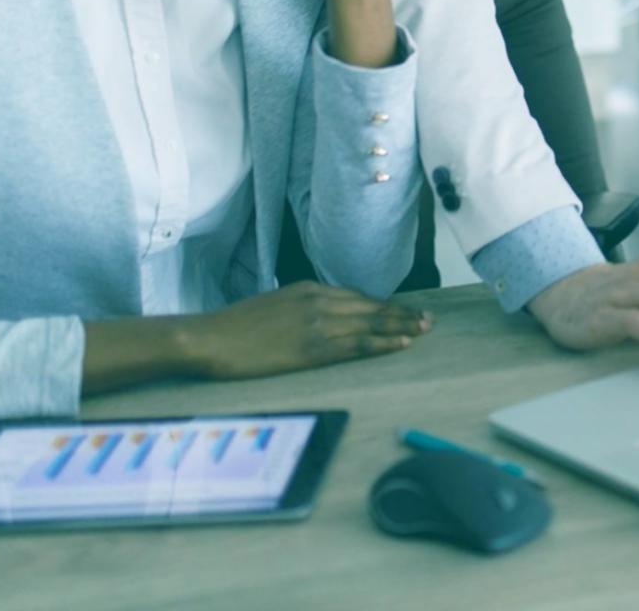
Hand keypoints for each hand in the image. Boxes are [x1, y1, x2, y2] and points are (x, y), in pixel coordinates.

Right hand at [182, 282, 429, 379]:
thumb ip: (300, 308)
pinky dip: (383, 343)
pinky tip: (401, 344)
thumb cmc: (234, 327)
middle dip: (401, 313)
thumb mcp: (273, 305)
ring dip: (400, 326)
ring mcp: (318, 324)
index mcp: (308, 289)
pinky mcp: (314, 349)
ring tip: (423, 329)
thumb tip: (319, 318)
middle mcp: (319, 302)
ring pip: (370, 324)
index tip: (401, 309)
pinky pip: (357, 345)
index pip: (356, 296)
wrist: (211, 338)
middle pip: (370, 307)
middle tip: (427, 318)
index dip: (381, 305)